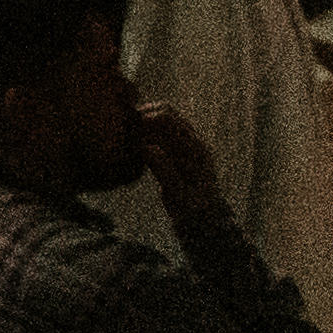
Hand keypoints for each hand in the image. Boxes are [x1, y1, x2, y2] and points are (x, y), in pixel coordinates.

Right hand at [133, 101, 230, 225]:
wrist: (205, 221)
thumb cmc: (191, 210)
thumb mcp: (177, 194)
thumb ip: (164, 170)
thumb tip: (146, 148)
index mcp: (195, 149)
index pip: (167, 118)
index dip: (144, 120)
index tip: (129, 132)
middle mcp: (194, 142)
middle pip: (166, 111)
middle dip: (144, 116)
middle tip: (127, 131)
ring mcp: (189, 144)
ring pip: (165, 117)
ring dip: (146, 121)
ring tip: (131, 136)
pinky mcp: (182, 149)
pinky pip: (164, 129)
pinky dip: (150, 130)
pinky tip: (139, 144)